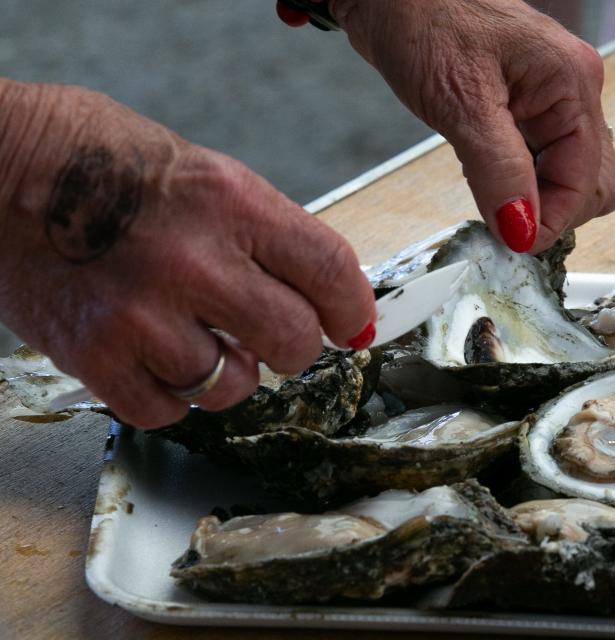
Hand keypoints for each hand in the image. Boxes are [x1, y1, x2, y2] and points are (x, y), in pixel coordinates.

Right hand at [0, 81, 376, 427]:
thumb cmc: (100, 162)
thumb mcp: (204, 173)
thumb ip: (265, 234)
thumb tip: (322, 290)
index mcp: (232, 202)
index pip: (330, 271)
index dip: (352, 309)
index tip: (352, 325)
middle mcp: (195, 260)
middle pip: (293, 341)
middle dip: (295, 347)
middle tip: (276, 337)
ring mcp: (143, 314)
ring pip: (234, 386)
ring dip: (229, 372)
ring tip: (200, 338)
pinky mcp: (95, 356)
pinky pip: (170, 411)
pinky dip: (173, 394)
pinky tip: (156, 357)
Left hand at [328, 0, 614, 252]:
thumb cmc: (422, 17)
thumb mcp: (461, 104)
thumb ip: (499, 172)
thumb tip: (524, 231)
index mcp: (571, 83)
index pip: (587, 182)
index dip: (552, 221)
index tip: (512, 243)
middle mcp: (572, 90)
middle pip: (593, 182)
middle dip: (554, 211)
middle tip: (503, 219)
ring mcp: (551, 97)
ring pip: (569, 173)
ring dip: (536, 197)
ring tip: (489, 189)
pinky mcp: (526, 104)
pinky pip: (542, 158)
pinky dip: (520, 179)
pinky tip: (486, 171)